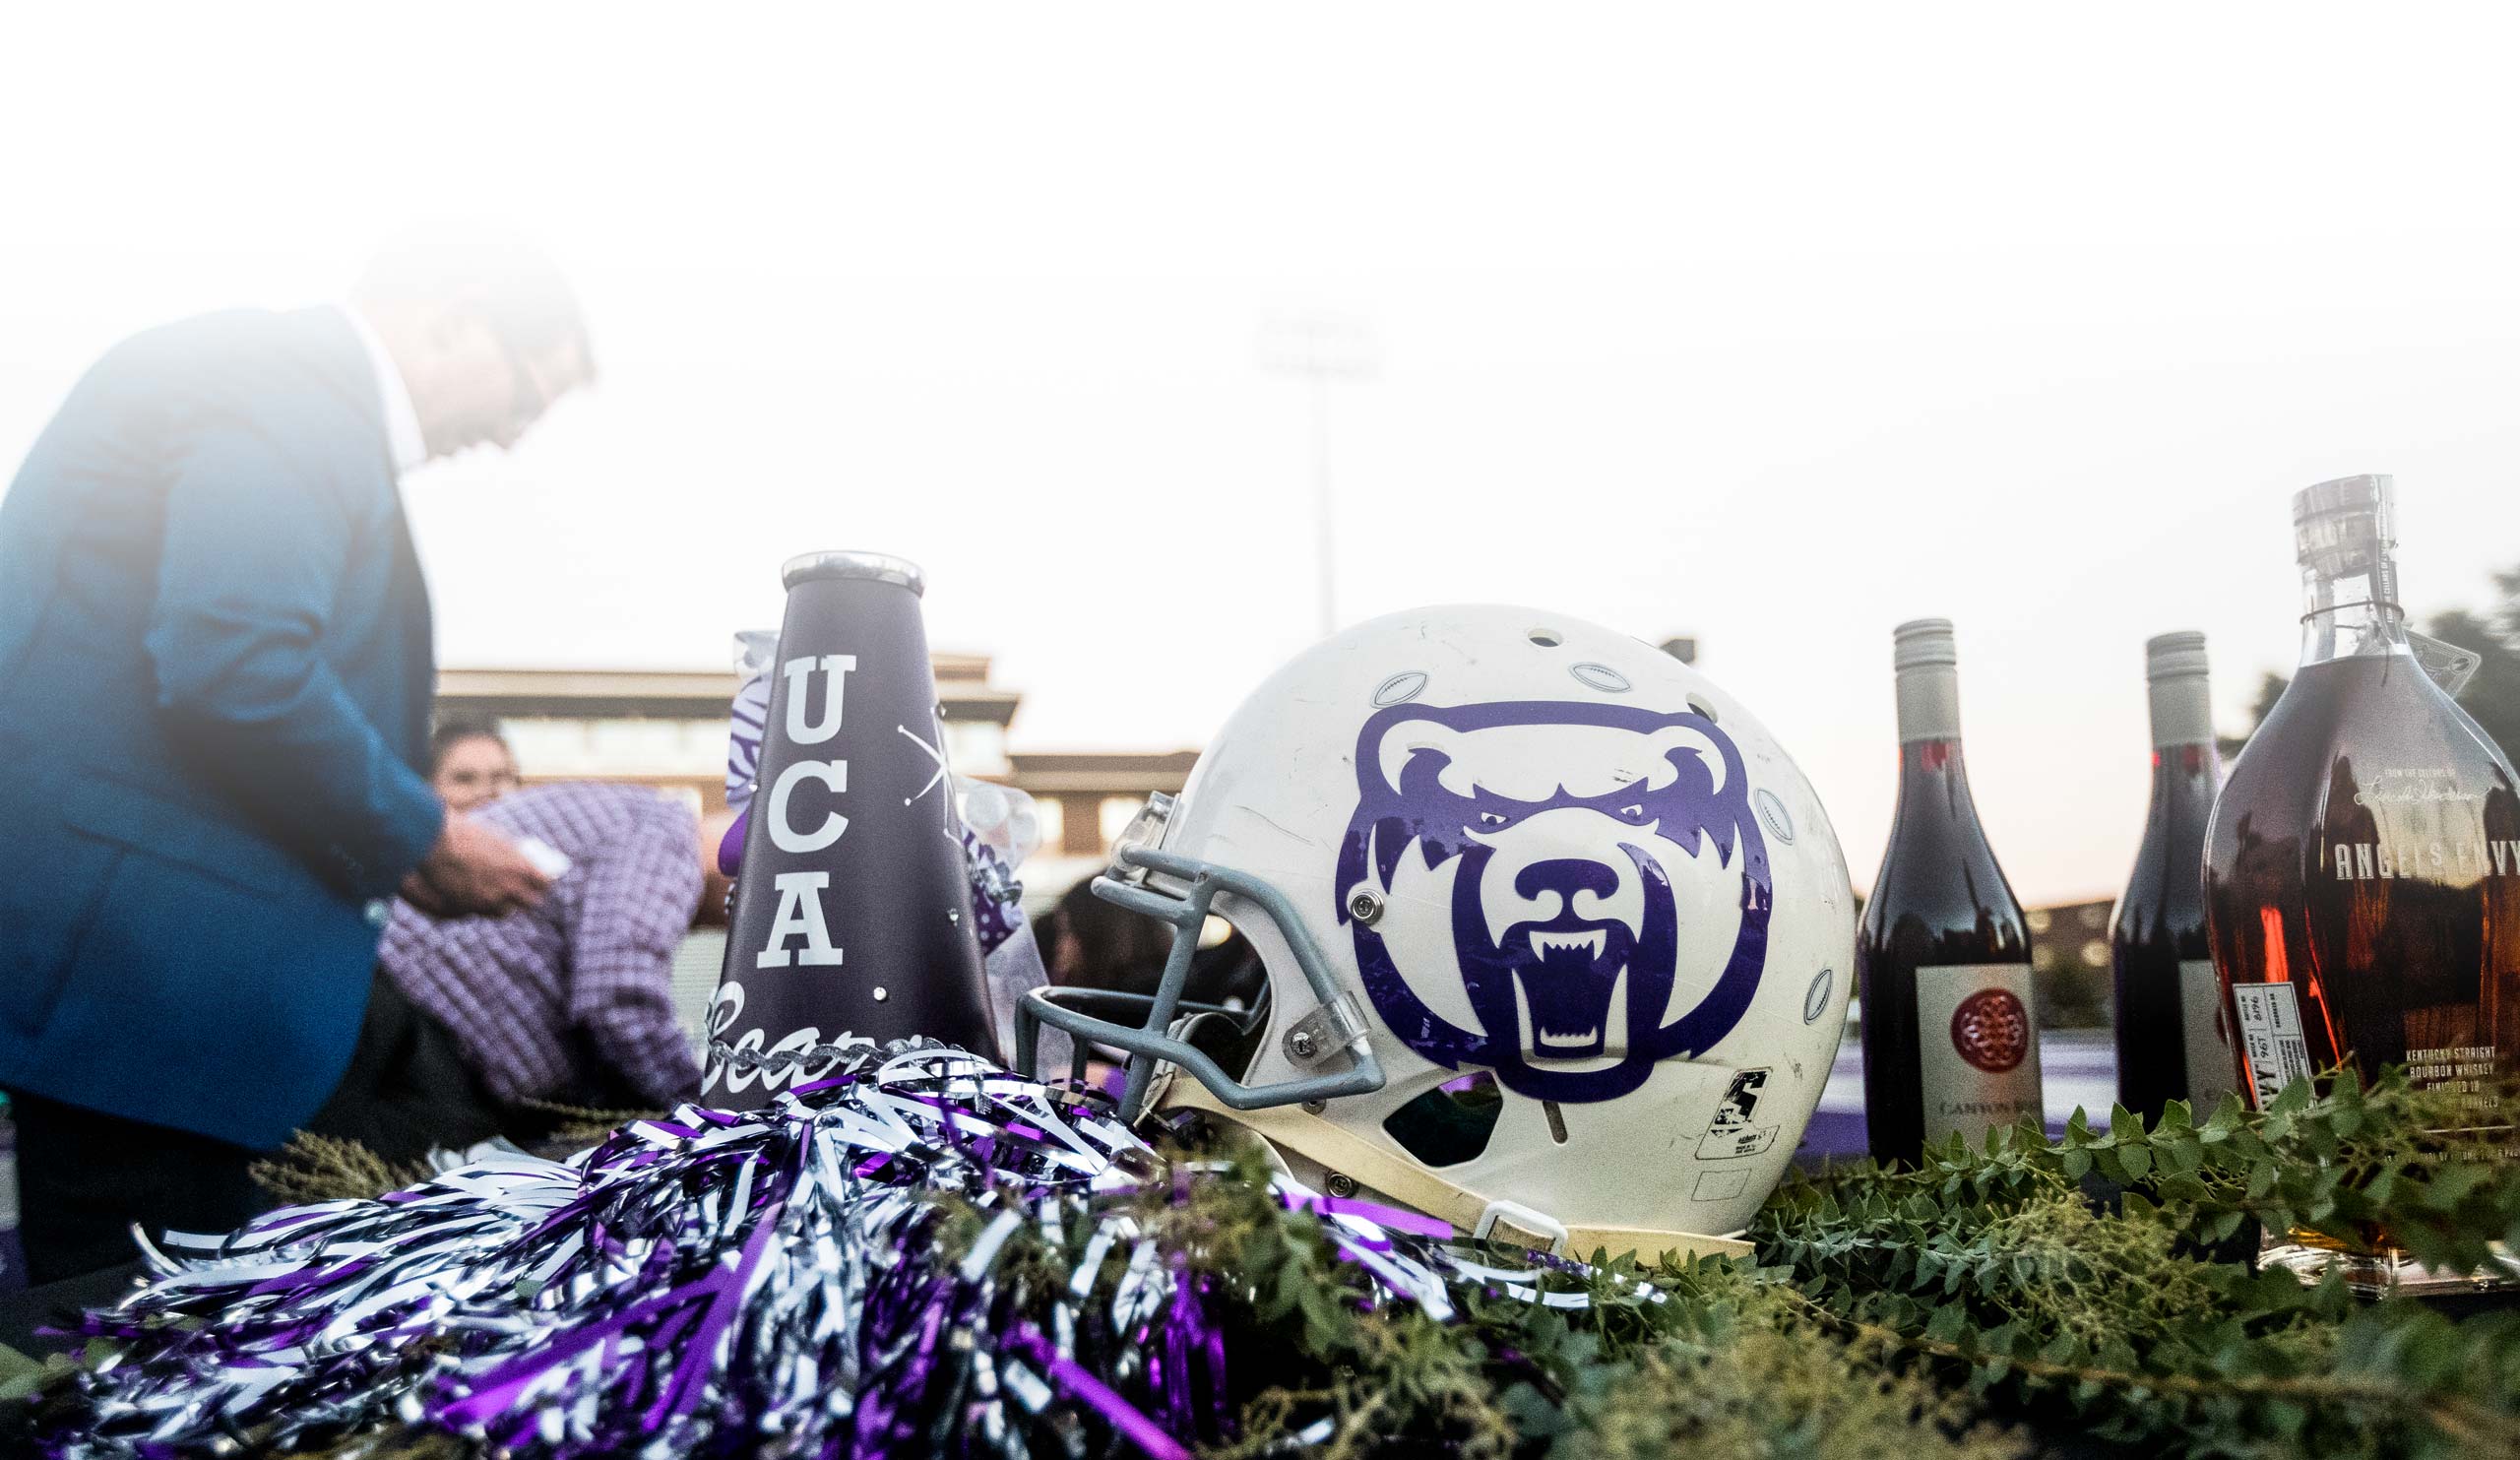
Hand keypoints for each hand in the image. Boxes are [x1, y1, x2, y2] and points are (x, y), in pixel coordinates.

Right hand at [401, 812, 552, 917]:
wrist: (433, 843)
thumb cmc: (464, 834)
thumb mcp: (496, 840)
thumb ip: (512, 855)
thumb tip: (522, 861)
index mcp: (520, 867)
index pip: (544, 882)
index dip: (544, 882)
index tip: (542, 879)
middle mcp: (508, 888)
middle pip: (530, 902)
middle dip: (529, 897)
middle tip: (526, 892)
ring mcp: (487, 901)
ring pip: (506, 912)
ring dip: (506, 905)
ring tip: (503, 897)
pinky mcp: (467, 908)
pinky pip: (482, 912)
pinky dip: (484, 907)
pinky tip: (482, 899)